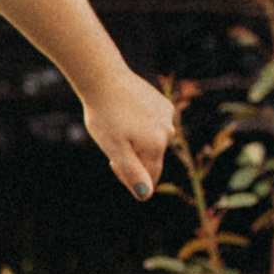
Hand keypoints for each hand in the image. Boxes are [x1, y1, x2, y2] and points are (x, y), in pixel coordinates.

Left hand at [83, 66, 178, 200]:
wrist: (104, 79)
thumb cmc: (104, 116)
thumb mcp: (114, 148)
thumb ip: (131, 172)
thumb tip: (145, 195)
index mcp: (157, 145)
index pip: (149, 178)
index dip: (129, 177)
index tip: (112, 162)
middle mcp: (168, 131)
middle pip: (151, 160)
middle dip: (132, 159)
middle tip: (112, 143)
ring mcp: (167, 116)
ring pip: (152, 142)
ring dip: (135, 143)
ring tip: (117, 127)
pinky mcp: (163, 104)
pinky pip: (153, 126)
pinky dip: (140, 127)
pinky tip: (125, 115)